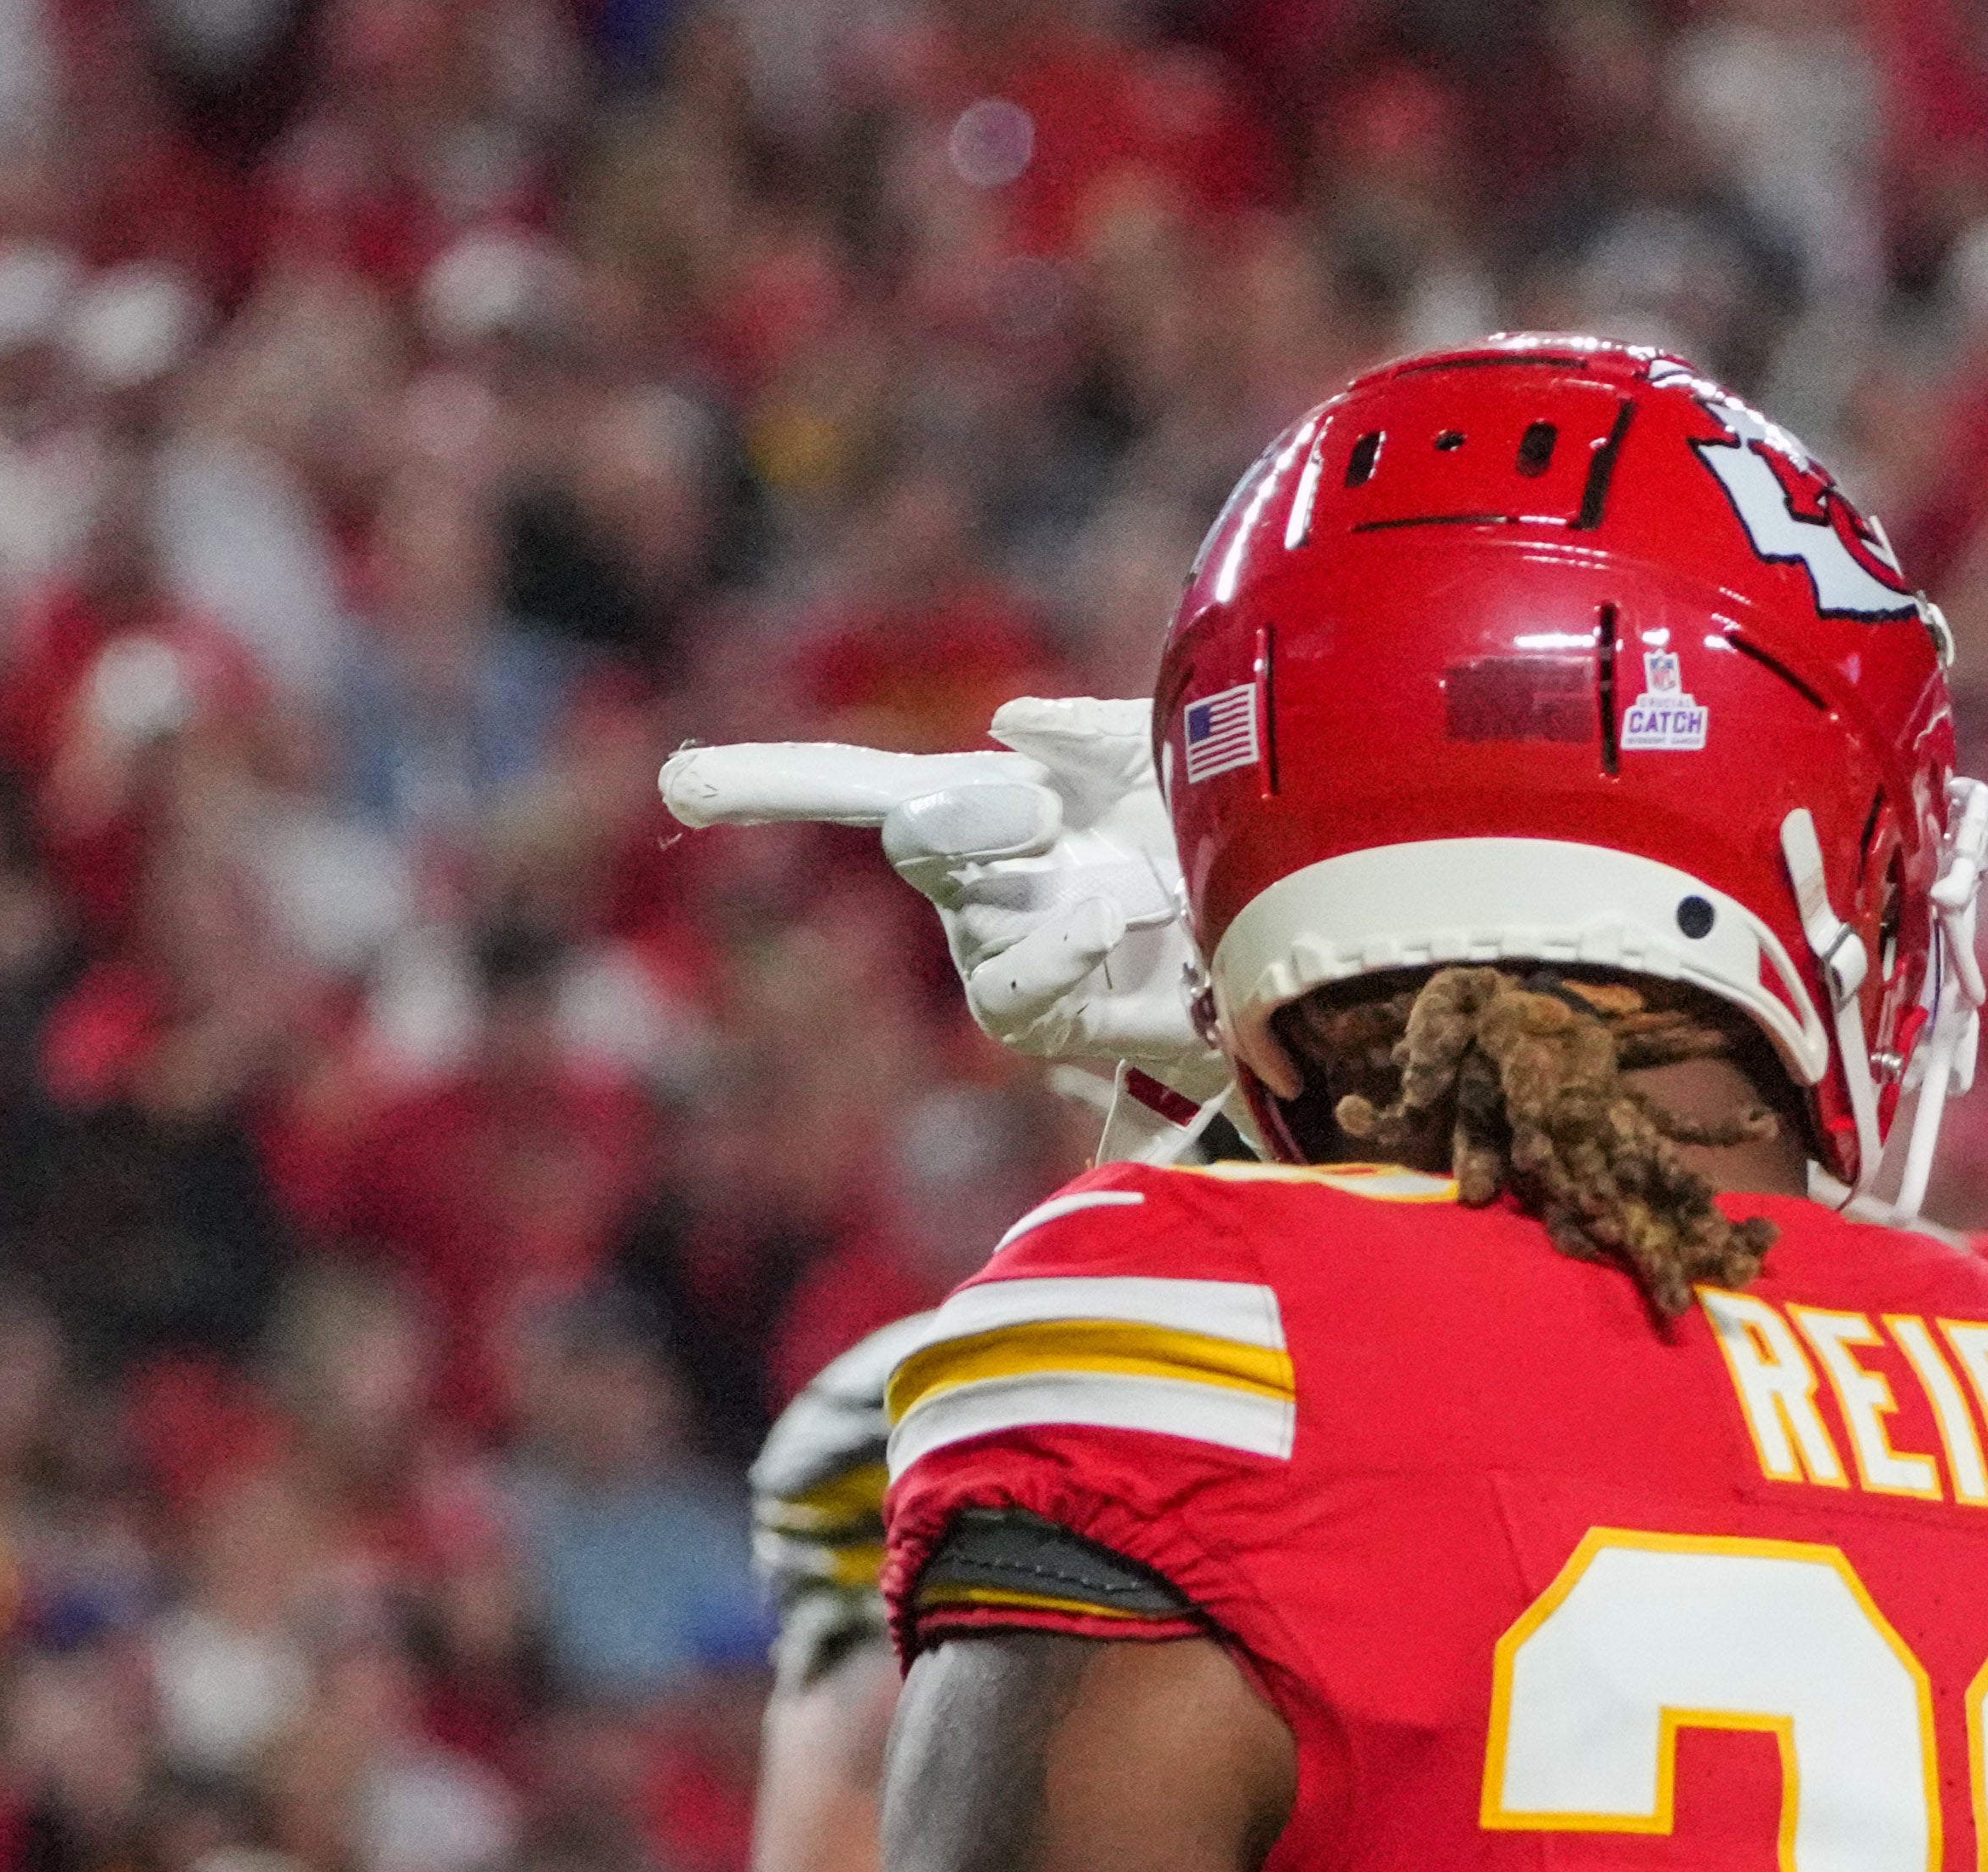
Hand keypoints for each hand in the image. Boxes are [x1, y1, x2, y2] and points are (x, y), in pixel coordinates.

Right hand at [663, 697, 1215, 1084]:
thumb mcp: (1171, 760)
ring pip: (976, 944)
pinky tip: (1111, 927)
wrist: (1305, 940)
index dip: (771, 784)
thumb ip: (1095, 737)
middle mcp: (982, 892)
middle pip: (918, 840)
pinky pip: (1026, 1001)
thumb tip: (1011, 728)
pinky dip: (1061, 956)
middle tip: (1042, 812)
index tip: (681, 786)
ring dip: (1041, 918)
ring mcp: (1015, 964)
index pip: (858, 788)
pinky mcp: (1067, 1028)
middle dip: (967, 818)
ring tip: (1118, 895)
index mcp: (993, 814)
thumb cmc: (1224, 840)